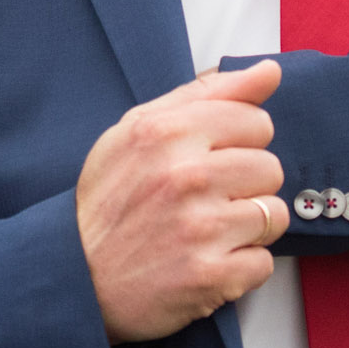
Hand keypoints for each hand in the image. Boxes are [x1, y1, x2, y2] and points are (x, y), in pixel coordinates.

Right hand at [77, 62, 285, 343]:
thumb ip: (207, 94)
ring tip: (209, 232)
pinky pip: (263, 262)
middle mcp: (186, 175)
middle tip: (205, 201)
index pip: (256, 121)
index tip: (211, 161)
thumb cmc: (110, 198)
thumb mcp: (140, 129)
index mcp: (167, 132)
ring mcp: (200, 228)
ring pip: (274, 214)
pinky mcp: (210, 276)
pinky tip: (207, 261)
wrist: (74, 276)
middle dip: (245, 185)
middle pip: (270, 167)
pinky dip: (241, 266)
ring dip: (248, 226)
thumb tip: (269, 71)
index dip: (239, 143)